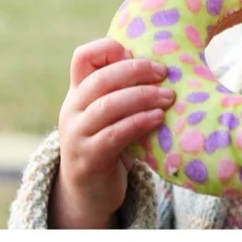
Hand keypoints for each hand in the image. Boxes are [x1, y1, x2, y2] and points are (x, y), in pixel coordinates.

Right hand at [50, 39, 171, 227]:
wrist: (89, 192)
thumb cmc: (111, 146)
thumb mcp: (111, 114)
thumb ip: (124, 90)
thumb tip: (165, 63)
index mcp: (78, 93)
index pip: (83, 57)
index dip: (108, 49)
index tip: (136, 55)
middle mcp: (72, 110)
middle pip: (100, 79)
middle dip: (135, 71)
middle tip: (164, 73)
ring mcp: (76, 135)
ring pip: (107, 106)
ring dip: (142, 97)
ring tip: (169, 97)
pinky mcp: (88, 158)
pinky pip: (114, 135)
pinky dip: (138, 123)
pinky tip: (158, 118)